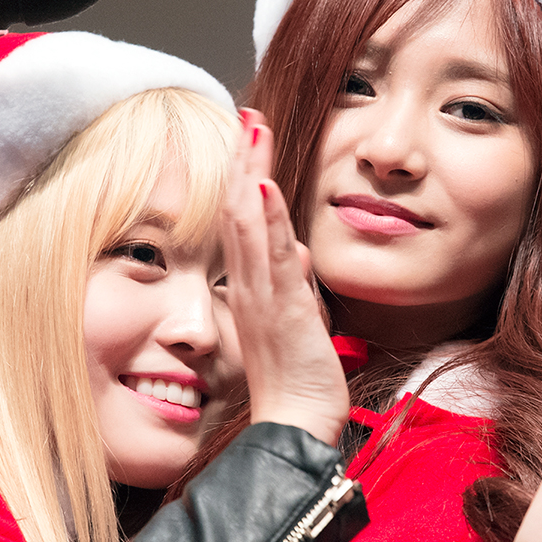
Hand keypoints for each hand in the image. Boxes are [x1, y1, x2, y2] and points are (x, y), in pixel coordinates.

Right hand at [221, 109, 347, 446]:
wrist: (292, 427)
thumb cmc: (296, 379)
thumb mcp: (299, 321)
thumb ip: (296, 285)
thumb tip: (302, 253)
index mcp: (254, 287)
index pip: (243, 221)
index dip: (243, 175)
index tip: (249, 134)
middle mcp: (251, 287)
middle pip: (239, 212)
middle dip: (242, 160)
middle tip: (247, 114)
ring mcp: (263, 298)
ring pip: (251, 227)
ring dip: (250, 175)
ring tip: (252, 132)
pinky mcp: (283, 313)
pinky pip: (274, 262)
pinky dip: (268, 224)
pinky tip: (264, 190)